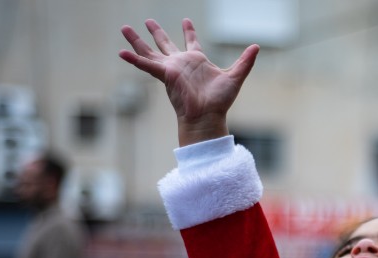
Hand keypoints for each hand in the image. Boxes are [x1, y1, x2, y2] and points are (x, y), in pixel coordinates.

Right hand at [119, 19, 258, 145]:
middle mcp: (181, 64)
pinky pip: (146, 64)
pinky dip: (134, 59)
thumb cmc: (220, 101)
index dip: (188, 31)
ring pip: (150, 51)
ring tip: (124, 28)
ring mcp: (171, 69)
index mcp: (197, 61)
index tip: (186, 21)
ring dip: (137, 40)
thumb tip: (257, 46)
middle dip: (156, 32)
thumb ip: (245, 61)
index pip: (192, 42)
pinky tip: (120, 52)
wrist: (208, 116)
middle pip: (165, 43)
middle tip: (148, 20)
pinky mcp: (164, 75)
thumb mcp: (235, 76)